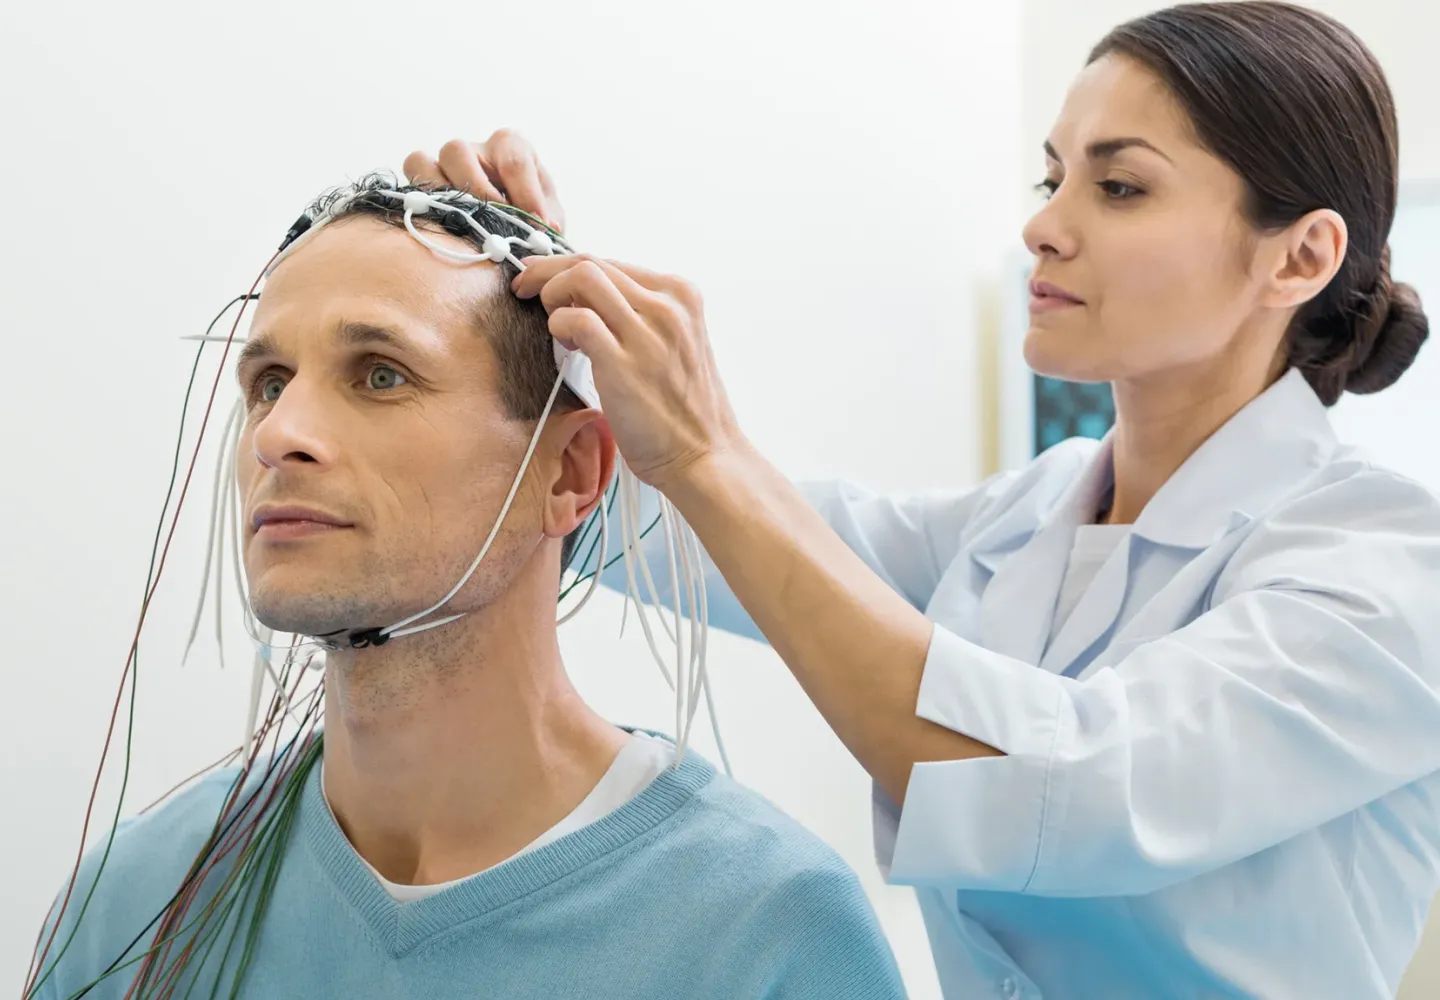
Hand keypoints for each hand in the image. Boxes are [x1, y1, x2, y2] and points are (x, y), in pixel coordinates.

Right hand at [404, 130, 564, 232]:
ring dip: (437, 196)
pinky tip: (441, 226)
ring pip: (422, 162)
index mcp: (510, 148)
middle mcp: (475, 150)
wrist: (513, 233)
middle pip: (457, 151)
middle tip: (494, 221)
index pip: (513, 158)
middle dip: (474, 188)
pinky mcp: (424, 184)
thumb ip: (549, 219)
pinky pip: (409, 183)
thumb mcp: (549, 216)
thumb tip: (547, 227)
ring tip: (461, 225)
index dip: (526, 192)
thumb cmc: (532, 218)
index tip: (538, 224)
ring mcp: (445, 167)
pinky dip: (419, 201)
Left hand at [511, 256, 747, 490]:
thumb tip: (588, 301)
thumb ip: (643, 317)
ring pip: (582, 277)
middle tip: (526, 287)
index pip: (611, 262)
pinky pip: (576, 319)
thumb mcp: (676, 344)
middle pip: (592, 262)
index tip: (545, 276)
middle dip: (547, 270)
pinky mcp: (624, 362)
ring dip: (551, 292)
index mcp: (681, 296)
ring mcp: (647, 332)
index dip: (568, 265)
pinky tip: (565, 344)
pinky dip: (559, 324)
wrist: (704, 455)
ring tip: (551, 321)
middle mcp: (667, 305)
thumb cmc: (686, 410)